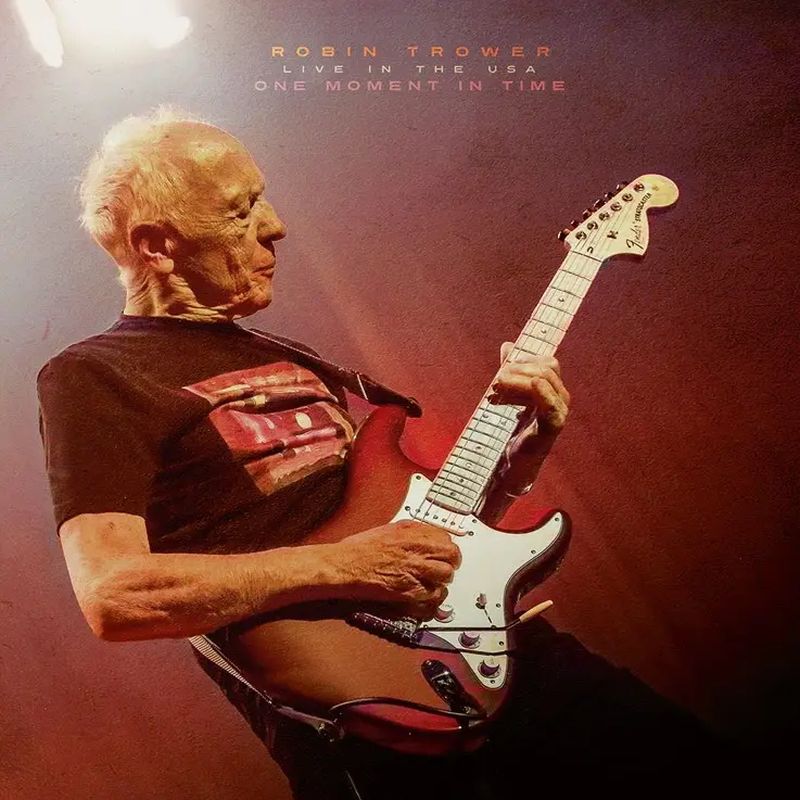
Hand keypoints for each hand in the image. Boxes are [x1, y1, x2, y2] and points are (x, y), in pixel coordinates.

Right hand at [333, 521, 461, 618]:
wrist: (343, 566)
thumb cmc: (358, 549)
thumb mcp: (387, 529)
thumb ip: (410, 532)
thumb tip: (426, 536)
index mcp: (411, 532)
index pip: (446, 537)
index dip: (445, 546)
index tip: (442, 552)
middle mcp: (416, 549)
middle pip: (452, 555)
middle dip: (451, 562)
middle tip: (444, 567)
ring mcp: (414, 571)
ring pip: (446, 575)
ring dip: (442, 579)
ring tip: (434, 581)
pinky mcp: (409, 591)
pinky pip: (434, 595)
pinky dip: (432, 596)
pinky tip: (425, 594)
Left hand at [489, 342, 570, 435]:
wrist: (513, 462)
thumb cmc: (513, 430)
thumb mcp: (510, 395)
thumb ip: (510, 371)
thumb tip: (507, 345)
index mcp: (553, 390)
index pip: (546, 362)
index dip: (524, 361)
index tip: (502, 372)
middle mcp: (560, 398)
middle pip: (546, 369)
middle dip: (518, 370)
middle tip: (495, 381)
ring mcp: (559, 412)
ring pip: (544, 381)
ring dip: (517, 381)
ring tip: (495, 389)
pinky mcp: (553, 426)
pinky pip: (551, 405)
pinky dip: (541, 392)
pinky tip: (530, 385)